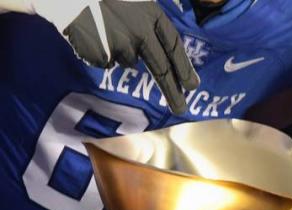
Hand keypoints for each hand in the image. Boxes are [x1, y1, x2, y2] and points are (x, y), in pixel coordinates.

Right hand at [37, 0, 199, 113]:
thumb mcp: (136, 0)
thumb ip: (151, 20)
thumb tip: (168, 51)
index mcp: (150, 13)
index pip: (174, 46)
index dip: (184, 68)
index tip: (193, 86)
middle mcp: (139, 32)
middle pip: (161, 69)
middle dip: (173, 92)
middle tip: (181, 109)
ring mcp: (119, 45)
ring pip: (128, 61)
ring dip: (121, 52)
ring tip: (103, 28)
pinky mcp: (99, 54)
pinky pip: (106, 62)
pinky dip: (101, 52)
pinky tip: (90, 34)